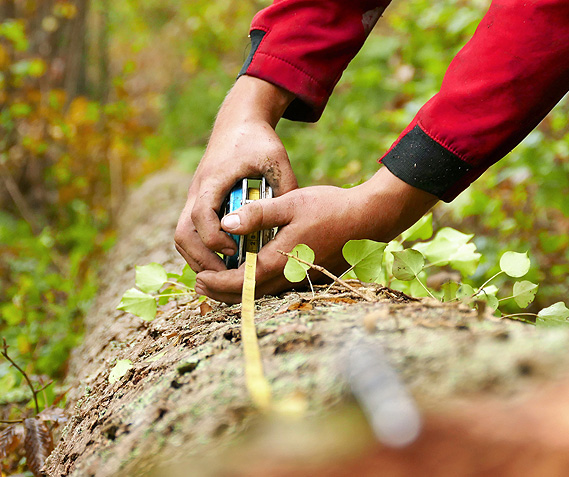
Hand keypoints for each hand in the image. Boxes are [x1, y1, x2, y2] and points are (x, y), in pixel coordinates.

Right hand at [174, 76, 297, 272]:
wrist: (237, 123)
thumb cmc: (258, 141)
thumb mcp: (277, 159)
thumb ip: (285, 188)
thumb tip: (292, 223)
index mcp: (214, 179)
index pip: (200, 214)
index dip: (214, 238)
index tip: (235, 250)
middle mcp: (197, 191)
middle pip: (183, 234)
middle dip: (203, 259)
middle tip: (229, 276)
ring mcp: (193, 197)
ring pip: (182, 237)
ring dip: (199, 259)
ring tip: (226, 274)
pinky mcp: (197, 203)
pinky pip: (189, 233)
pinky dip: (200, 251)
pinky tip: (224, 261)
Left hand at [195, 167, 438, 302]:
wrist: (369, 219)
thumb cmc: (331, 208)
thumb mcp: (290, 203)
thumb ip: (257, 214)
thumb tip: (225, 224)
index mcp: (280, 260)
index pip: (239, 282)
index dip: (216, 283)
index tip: (198, 278)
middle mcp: (289, 277)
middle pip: (247, 295)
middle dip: (221, 293)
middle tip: (199, 287)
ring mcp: (301, 280)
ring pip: (261, 294)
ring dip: (237, 291)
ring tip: (217, 283)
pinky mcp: (310, 277)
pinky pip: (276, 289)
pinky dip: (256, 287)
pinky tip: (249, 275)